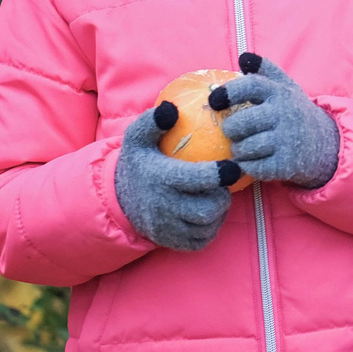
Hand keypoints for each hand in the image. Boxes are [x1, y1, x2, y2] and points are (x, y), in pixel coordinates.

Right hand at [115, 103, 238, 251]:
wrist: (118, 198)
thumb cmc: (139, 163)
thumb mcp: (137, 138)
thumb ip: (152, 121)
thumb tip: (170, 109)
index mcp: (160, 179)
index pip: (196, 179)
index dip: (220, 174)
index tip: (233, 167)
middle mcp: (163, 207)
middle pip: (207, 209)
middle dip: (222, 197)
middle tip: (223, 185)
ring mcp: (167, 228)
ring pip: (207, 226)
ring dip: (218, 213)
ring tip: (215, 197)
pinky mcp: (170, 242)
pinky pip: (201, 240)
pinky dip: (210, 228)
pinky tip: (207, 213)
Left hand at [218, 52, 340, 189]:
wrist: (327, 145)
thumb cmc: (297, 114)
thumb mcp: (287, 88)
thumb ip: (266, 70)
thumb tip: (244, 57)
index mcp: (280, 94)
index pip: (250, 86)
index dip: (228, 92)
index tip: (214, 102)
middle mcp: (284, 115)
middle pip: (240, 123)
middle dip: (231, 129)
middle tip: (234, 132)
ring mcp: (286, 140)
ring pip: (244, 147)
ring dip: (238, 150)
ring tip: (243, 147)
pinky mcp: (286, 164)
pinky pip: (253, 168)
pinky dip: (248, 166)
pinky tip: (252, 161)